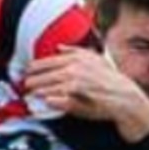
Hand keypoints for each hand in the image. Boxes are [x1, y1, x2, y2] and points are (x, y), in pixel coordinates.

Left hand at [23, 46, 148, 136]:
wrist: (123, 97)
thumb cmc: (109, 79)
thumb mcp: (95, 58)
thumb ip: (76, 52)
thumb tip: (59, 47)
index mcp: (74, 60)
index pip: (45, 63)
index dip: (33, 69)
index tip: (26, 72)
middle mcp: (71, 71)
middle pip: (41, 77)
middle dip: (31, 81)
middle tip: (25, 85)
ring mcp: (71, 87)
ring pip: (44, 89)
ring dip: (36, 91)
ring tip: (30, 94)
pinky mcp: (73, 101)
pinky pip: (53, 101)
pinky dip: (47, 100)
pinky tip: (44, 101)